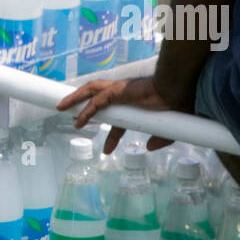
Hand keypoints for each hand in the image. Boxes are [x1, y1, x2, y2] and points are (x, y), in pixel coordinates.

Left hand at [56, 76, 173, 153]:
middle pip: (96, 95)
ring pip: (90, 92)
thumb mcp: (167, 129)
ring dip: (74, 99)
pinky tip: (78, 121)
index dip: (112, 134)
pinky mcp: (117, 92)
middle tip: (73, 118)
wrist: (178, 91)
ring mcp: (119, 90)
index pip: (118, 117)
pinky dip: (85, 110)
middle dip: (82, 104)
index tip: (108, 149)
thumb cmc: (177, 104)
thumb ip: (160, 139)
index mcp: (135, 101)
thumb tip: (149, 147)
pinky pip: (96, 102)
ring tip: (61, 107)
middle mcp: (124, 93)